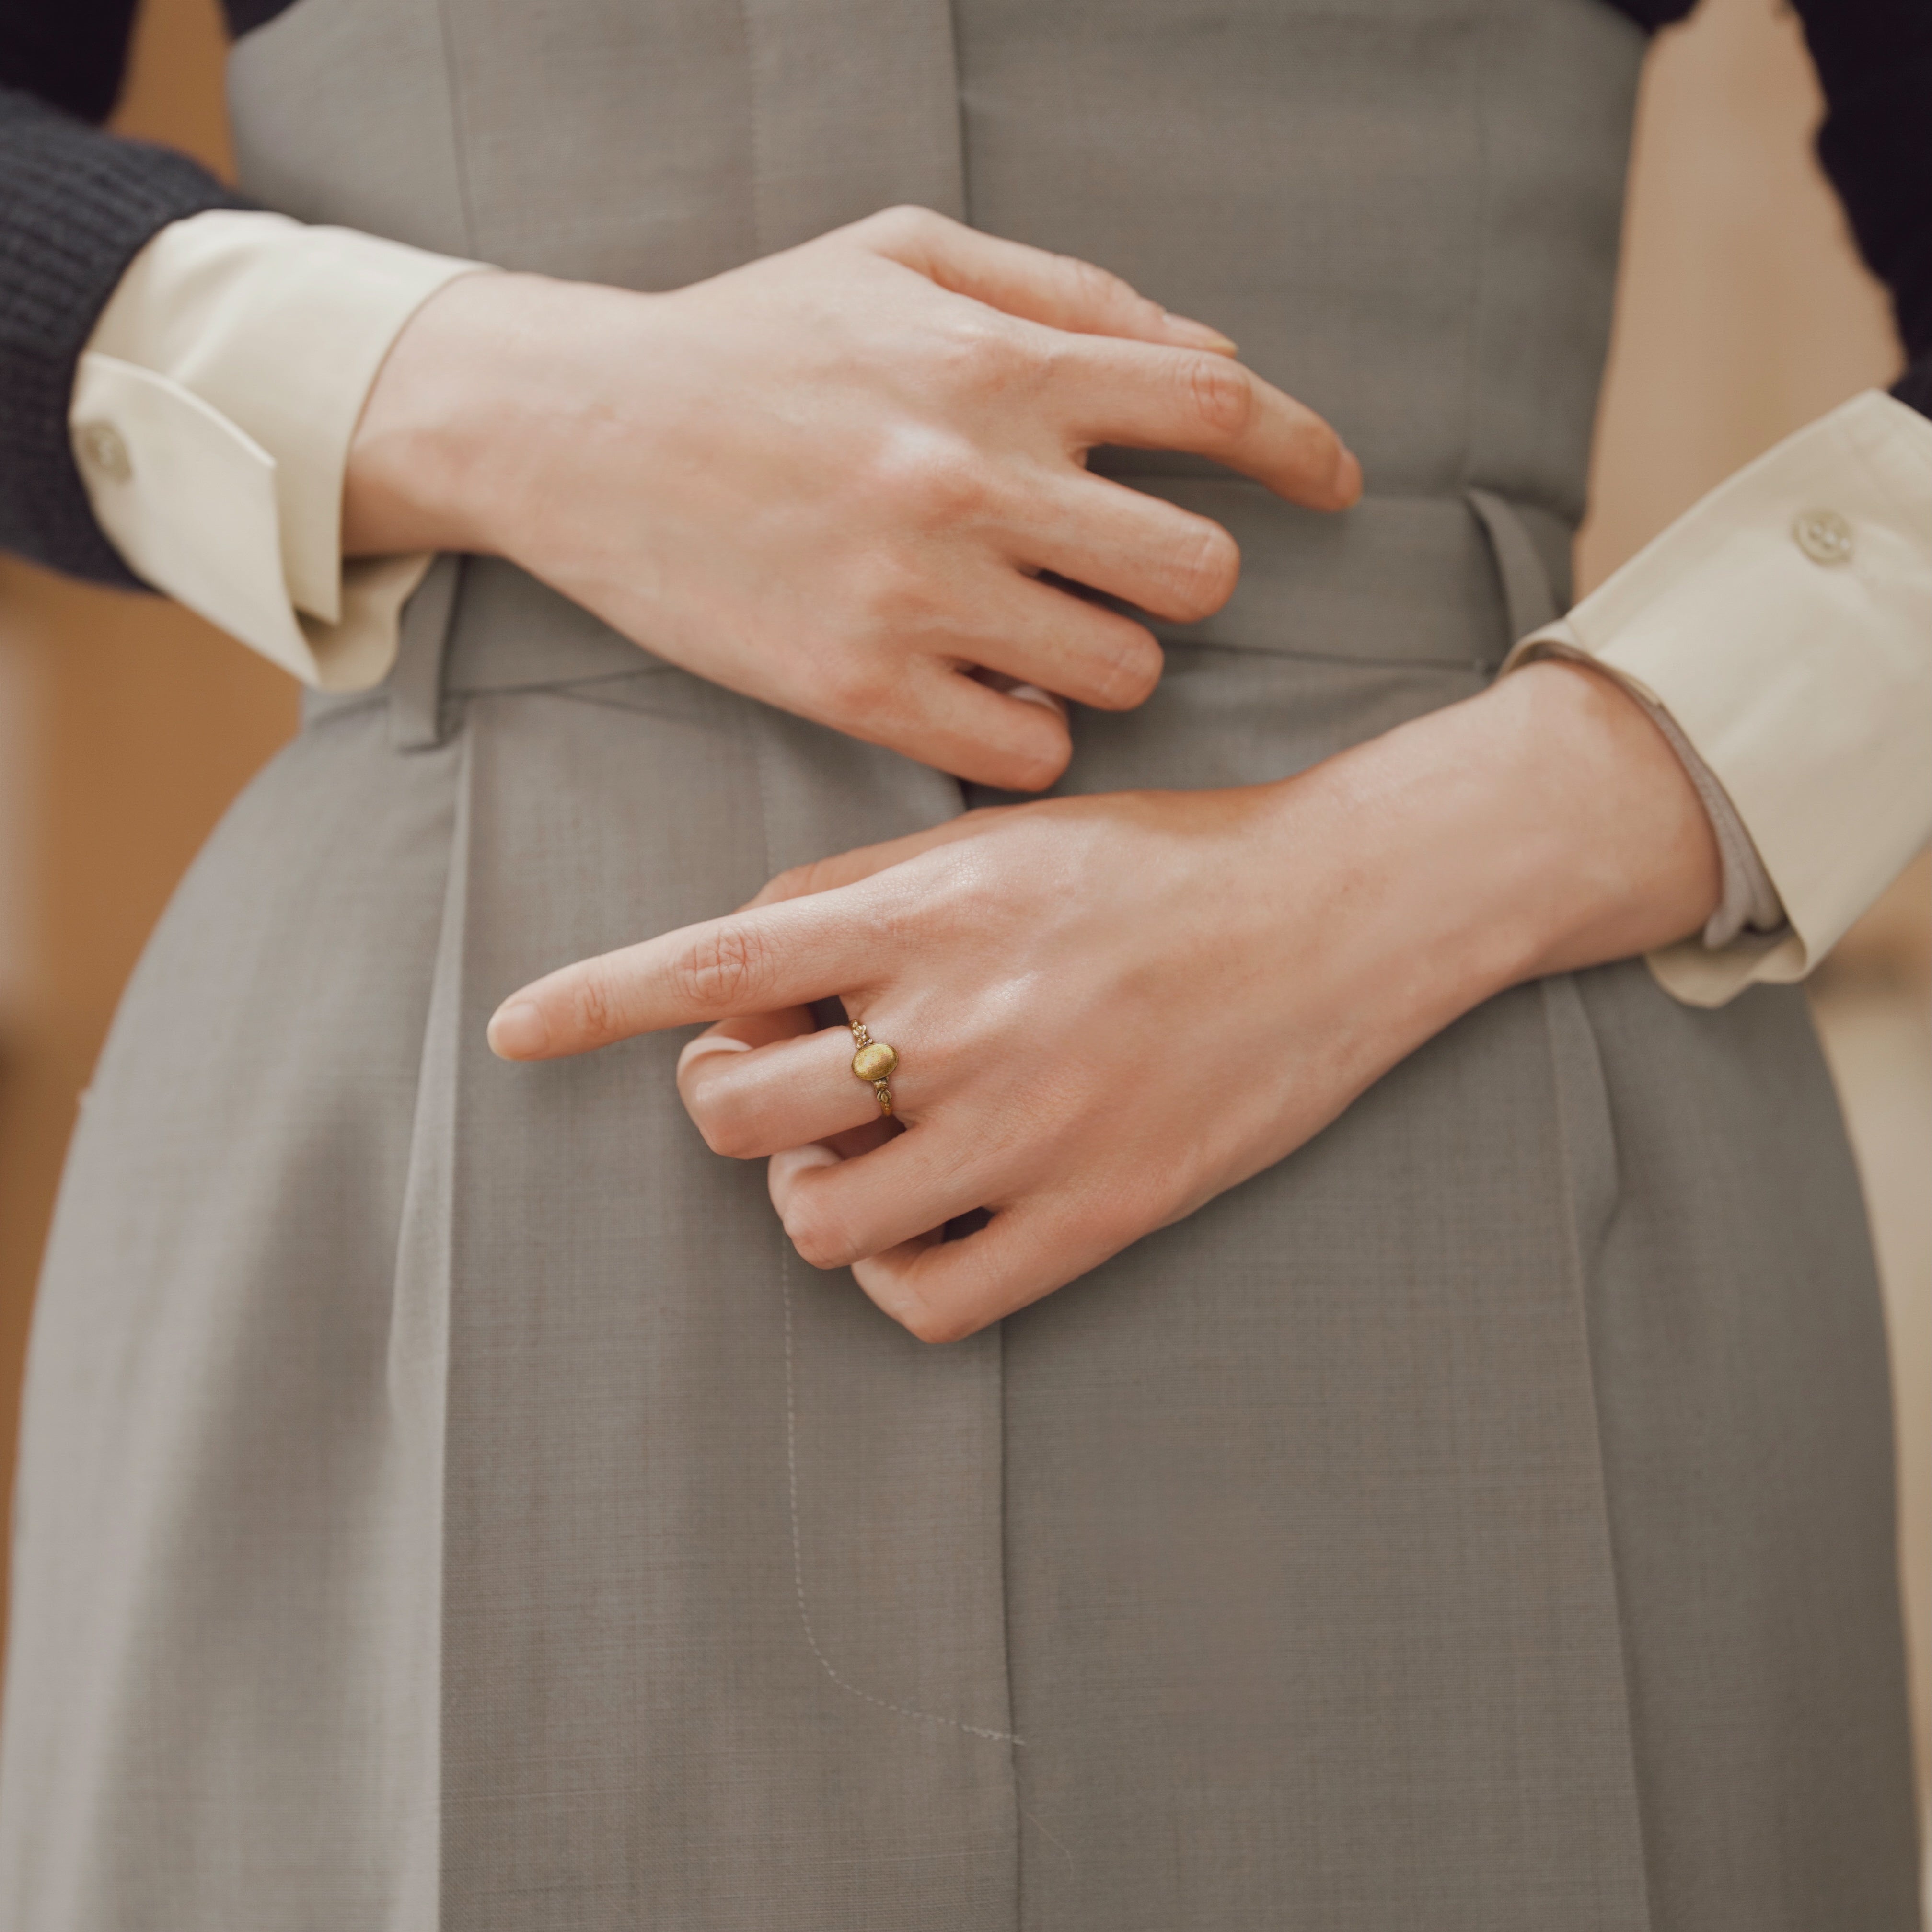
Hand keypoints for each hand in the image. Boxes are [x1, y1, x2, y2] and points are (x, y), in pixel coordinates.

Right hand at [343, 206, 1358, 790]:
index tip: (1334, 485)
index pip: (1219, 411)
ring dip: (1110, 660)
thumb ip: (1072, 297)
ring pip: (1122, 675)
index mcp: (997, 363)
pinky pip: (1024, 751)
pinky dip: (1032, 731)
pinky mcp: (857, 691)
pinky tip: (989, 691)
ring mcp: (915, 596)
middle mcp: (972, 480)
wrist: (576, 429)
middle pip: (1196, 572)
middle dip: (1191, 580)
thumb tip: (1216, 362)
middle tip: (1137, 573)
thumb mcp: (904, 255)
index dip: (1304, 452)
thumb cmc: (750, 337)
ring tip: (1044, 631)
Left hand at [484, 663, 1719, 1339]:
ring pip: (814, 1220)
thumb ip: (862, 894)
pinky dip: (898, 1269)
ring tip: (871, 1153)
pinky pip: (924, 1296)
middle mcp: (960, 1019)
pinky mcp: (1097, 1212)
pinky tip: (930, 1218)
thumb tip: (740, 963)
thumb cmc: (1167, 864)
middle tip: (788, 1085)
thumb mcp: (1006, 837)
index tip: (510, 1032)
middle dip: (728, 1107)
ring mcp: (1026, 1126)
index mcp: (931, 909)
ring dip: (811, 1194)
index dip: (594, 1000)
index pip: (715, 961)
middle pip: (734, 1114)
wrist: (1340, 913)